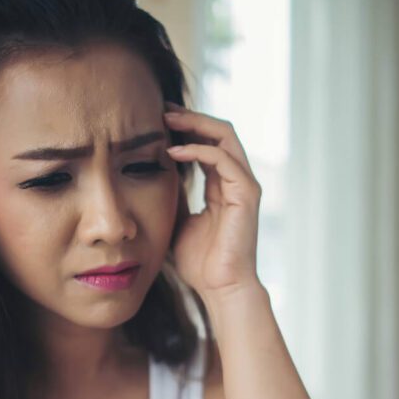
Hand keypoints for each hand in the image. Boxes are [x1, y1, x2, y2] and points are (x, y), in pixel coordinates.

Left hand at [163, 103, 261, 300]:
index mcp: (222, 185)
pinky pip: (223, 159)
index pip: (208, 143)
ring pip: (225, 137)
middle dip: (191, 117)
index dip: (186, 128)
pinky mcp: (246, 194)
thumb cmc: (201, 262)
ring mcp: (244, 186)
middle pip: (219, 132)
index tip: (157, 119)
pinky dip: (198, 150)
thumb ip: (173, 197)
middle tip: (161, 110)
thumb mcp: (177, 220)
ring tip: (166, 120)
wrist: (219, 289)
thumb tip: (152, 175)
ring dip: (195, 124)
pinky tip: (174, 152)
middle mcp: (237, 181)